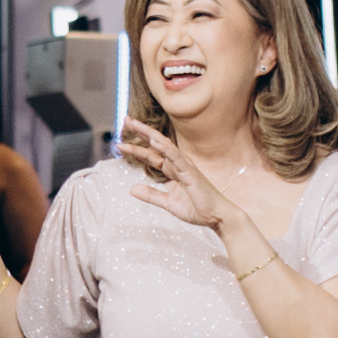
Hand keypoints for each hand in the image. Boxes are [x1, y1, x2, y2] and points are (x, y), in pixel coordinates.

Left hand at [117, 121, 243, 234]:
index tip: (120, 144)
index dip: (136, 149)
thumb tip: (131, 189)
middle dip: (141, 132)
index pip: (151, 156)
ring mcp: (185, 166)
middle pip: (156, 146)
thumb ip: (152, 195)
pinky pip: (176, 157)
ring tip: (135, 124)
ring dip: (149, 134)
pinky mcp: (191, 172)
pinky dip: (165, 148)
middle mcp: (178, 165)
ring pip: (165, 146)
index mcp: (172, 172)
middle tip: (126, 120)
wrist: (217, 217)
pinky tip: (154, 139)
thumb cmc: (198, 209)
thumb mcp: (169, 203)